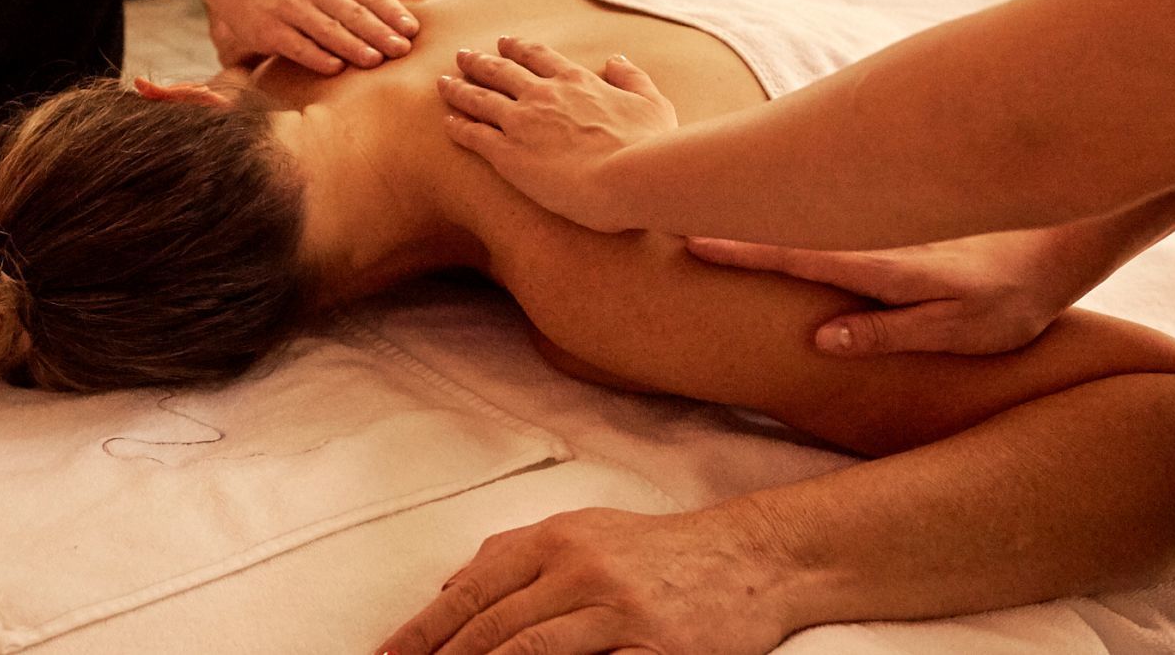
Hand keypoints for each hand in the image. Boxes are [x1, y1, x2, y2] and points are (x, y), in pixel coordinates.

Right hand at [211, 0, 424, 73]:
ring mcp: (291, 10)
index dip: (392, 12)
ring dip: (351, 44)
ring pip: (326, 29)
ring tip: (374, 60)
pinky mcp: (270, 31)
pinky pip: (296, 45)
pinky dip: (316, 56)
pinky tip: (335, 69)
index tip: (412, 31)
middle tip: (401, 49)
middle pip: (352, 13)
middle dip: (378, 31)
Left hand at [378, 507, 794, 654]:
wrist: (751, 557)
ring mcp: (619, 612)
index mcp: (556, 539)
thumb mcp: (583, 531)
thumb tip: (449, 589)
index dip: (423, 632)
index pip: (471, 592)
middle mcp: (581, 570)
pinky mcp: (655, 650)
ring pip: (530, 652)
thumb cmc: (658, 550)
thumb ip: (515, 554)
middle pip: (492, 628)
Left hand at [437, 37, 676, 232]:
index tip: (503, 43)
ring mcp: (522, 122)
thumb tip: (618, 61)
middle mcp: (543, 94)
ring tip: (443, 82)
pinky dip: (458, 126)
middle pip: (501, 71)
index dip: (517, 48)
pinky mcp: (508, 154)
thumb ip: (633, 78)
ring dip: (459, 88)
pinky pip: (474, 135)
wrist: (630, 176)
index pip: (538, 56)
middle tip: (462, 55)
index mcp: (576, 80)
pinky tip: (447, 122)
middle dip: (479, 61)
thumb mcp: (653, 102)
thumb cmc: (649, 145)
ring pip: (480, 98)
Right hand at [686, 222, 1124, 355]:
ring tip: (700, 192)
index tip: (691, 239)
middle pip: (789, 216)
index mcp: (884, 262)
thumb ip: (892, 332)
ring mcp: (883, 210)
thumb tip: (822, 339)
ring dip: (758, 195)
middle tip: (669, 204)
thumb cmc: (1014, 294)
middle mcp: (876, 227)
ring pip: (809, 197)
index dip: (744, 248)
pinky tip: (765, 185)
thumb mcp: (963, 330)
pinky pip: (832, 190)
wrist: (1064, 236)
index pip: (799, 253)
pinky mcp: (893, 201)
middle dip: (732, 209)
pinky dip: (794, 190)